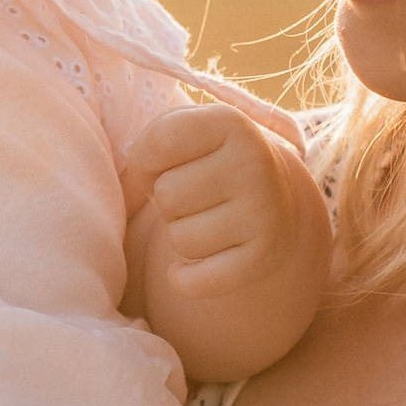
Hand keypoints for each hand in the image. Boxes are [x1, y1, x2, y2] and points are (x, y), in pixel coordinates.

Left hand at [122, 103, 330, 381]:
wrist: (273, 200)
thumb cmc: (206, 163)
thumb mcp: (180, 135)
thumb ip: (146, 146)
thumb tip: (133, 183)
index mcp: (232, 123)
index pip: (159, 143)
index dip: (148, 159)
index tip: (169, 161)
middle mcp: (255, 163)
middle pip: (166, 195)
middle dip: (168, 201)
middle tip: (195, 196)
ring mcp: (264, 213)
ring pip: (181, 239)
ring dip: (181, 235)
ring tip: (207, 221)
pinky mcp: (263, 258)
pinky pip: (197, 282)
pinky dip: (184, 279)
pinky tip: (194, 266)